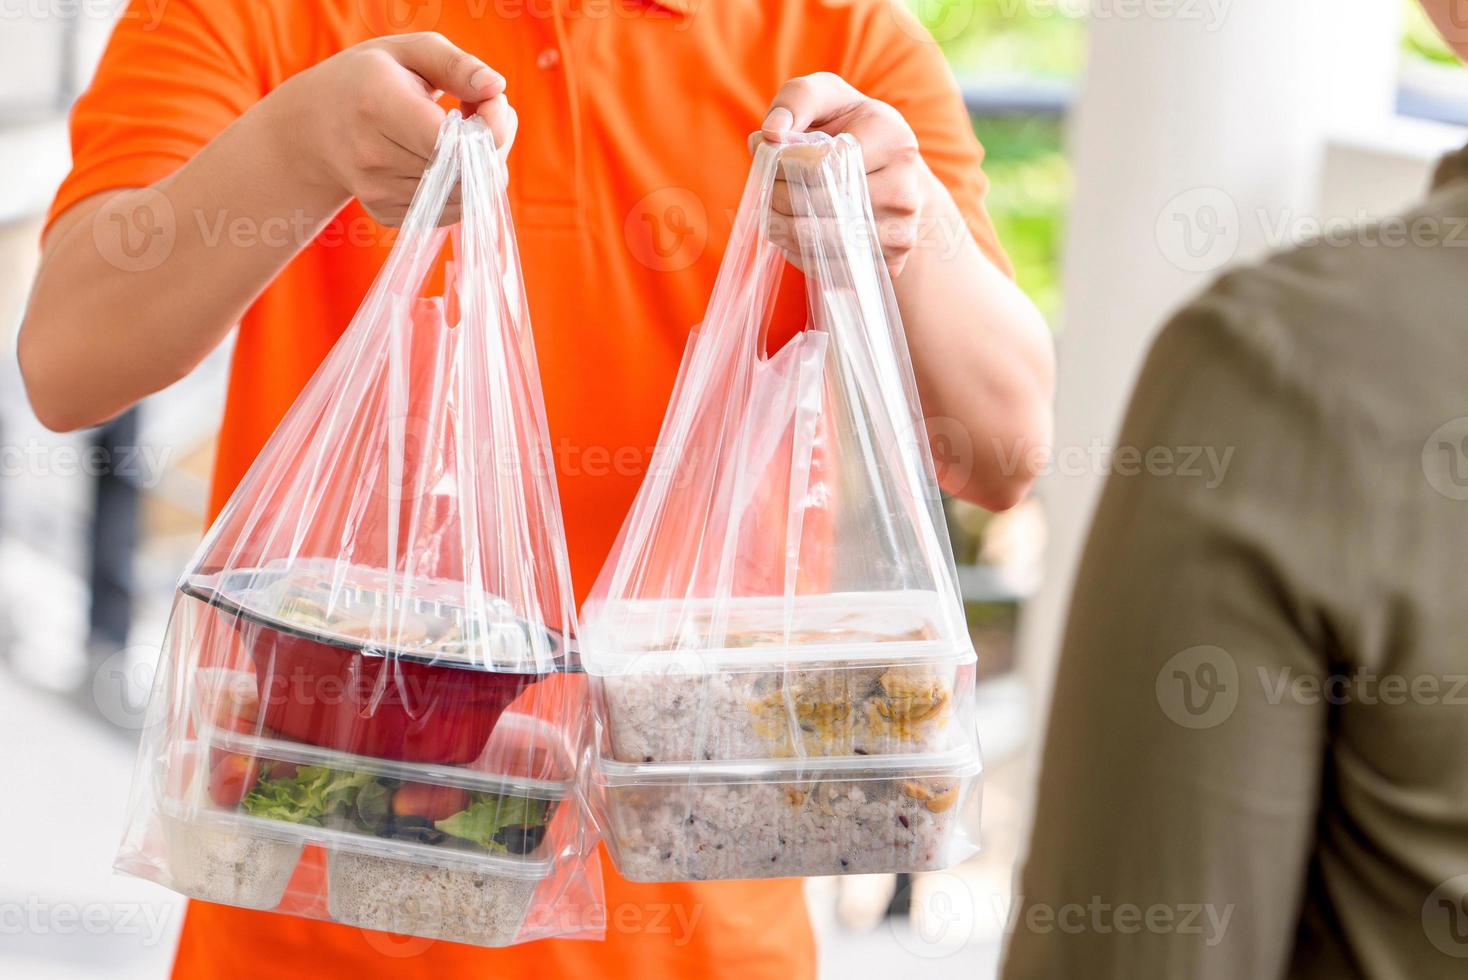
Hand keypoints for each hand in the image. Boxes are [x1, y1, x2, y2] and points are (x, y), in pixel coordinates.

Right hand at [270, 32, 517, 226]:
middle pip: (464, 171)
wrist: (315, 124)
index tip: (494, 103)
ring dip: (481, 168)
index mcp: (377, 106)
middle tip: (484, 116)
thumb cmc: (370, 79)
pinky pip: (448, 211)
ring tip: (464, 135)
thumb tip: (497, 88)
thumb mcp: (409, 52)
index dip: (490, 129)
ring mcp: (377, 191)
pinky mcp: (386, 213)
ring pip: (462, 196)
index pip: (452, 142)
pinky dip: (462, 188)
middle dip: (492, 145)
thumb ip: (456, 65)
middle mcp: (372, 156)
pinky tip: (449, 159)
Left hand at [755, 72, 928, 275]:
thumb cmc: (851, 131)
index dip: (784, 164)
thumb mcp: (827, 98)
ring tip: (774, 209)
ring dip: (781, 227)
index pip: (821, 163)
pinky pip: (826, 266)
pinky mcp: (888, 264)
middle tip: (768, 186)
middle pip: (819, 204)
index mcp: (894, 139)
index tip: (772, 156)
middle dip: (778, 195)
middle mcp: (905, 189)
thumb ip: (796, 101)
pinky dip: (798, 253)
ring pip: (818, 241)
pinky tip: (797, 231)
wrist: (892, 176)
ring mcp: (900, 233)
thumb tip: (770, 133)